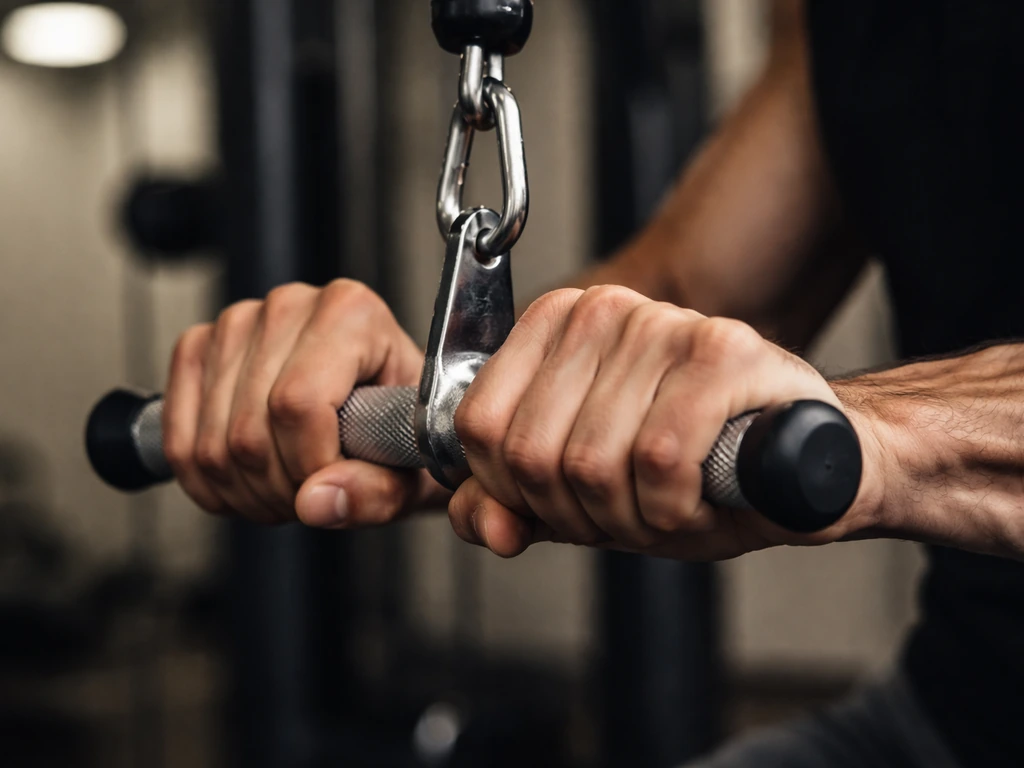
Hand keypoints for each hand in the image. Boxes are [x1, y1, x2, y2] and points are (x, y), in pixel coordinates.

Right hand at [163, 279, 446, 526]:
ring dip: (247, 493)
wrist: (382, 407)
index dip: (311, 467)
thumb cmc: (401, 427)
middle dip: (280, 490)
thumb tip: (318, 500)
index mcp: (352, 313)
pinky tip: (250, 485)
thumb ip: (377, 490)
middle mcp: (290, 305)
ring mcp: (236, 324)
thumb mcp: (414, 470)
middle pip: (250, 431)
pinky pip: (178, 440)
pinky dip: (208, 484)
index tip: (336, 484)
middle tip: (314, 497)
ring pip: (212, 444)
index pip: (298, 405)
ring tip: (290, 490)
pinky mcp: (198, 349)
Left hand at [449, 286, 880, 558]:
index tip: (563, 501)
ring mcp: (663, 324)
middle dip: (579, 515)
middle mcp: (604, 309)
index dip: (513, 491)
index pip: (480, 425)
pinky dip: (675, 510)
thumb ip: (515, 504)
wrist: (809, 460)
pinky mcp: (723, 352)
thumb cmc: (694, 468)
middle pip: (533, 453)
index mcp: (557, 324)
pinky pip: (657, 462)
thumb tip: (485, 525)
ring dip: (632, 519)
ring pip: (592, 463)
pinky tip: (701, 496)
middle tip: (630, 510)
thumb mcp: (584, 493)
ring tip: (670, 501)